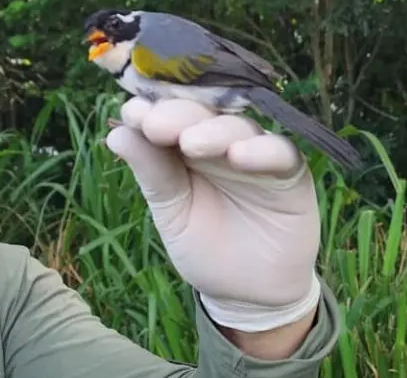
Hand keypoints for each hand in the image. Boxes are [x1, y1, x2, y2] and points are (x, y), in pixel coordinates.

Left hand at [104, 97, 321, 332]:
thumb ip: (153, 173)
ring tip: (191, 143)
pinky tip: (238, 156)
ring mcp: (256, 153)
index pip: (169, 117)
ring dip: (214, 131)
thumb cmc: (205, 248)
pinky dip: (261, 151)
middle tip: (155, 124)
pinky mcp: (290, 172)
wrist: (248, 294)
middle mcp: (221, 141)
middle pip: (202, 115)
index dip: (150, 111)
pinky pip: (280, 153)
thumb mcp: (172, 214)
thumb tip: (115, 132)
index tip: (130, 113)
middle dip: (178, 115)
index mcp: (186, 146)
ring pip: (239, 127)